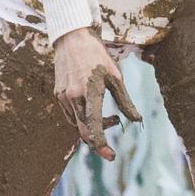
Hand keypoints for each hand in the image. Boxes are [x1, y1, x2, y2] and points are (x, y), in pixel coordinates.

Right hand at [52, 28, 141, 161]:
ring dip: (93, 127)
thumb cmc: (98, 57)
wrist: (72, 39)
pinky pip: (72, 115)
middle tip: (112, 146)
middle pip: (84, 131)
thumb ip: (125, 101)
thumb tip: (136, 120)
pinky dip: (84, 119)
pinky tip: (95, 108)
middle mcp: (73, 97)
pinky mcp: (58, 95)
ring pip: (78, 124)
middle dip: (98, 140)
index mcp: (89, 91)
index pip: (93, 126)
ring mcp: (63, 97)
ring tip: (110, 116)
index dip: (101, 144)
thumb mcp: (116, 77)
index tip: (111, 155)